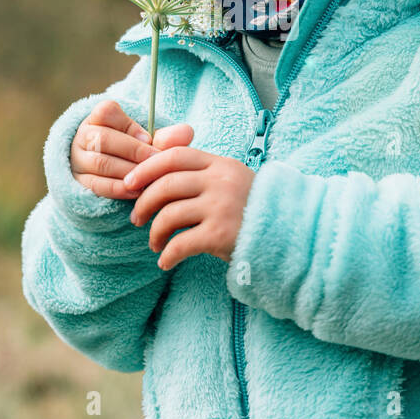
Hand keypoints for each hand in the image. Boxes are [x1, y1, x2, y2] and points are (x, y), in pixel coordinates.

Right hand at [69, 100, 194, 199]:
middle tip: (156, 161)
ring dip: (128, 171)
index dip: (129, 126)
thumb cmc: (137, 150)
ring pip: (100, 163)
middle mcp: (84, 134)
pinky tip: (138, 192)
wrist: (116, 172)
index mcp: (99, 116)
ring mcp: (78, 158)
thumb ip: (167, 136)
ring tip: (150, 178)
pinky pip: (97, 185)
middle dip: (134, 151)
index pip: (107, 112)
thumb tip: (187, 132)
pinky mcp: (78, 181)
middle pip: (103, 139)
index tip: (148, 138)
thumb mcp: (151, 140)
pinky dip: (119, 189)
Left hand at [124, 129, 255, 270]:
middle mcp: (220, 182)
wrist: (289, 236)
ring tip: (154, 244)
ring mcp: (221, 207)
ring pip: (169, 214)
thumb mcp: (232, 180)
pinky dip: (167, 255)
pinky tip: (165, 262)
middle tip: (136, 218)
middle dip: (143, 202)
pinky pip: (180, 244)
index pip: (174, 156)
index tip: (129, 183)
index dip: (146, 168)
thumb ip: (203, 173)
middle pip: (166, 184)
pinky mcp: (221, 235)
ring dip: (154, 232)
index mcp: (220, 165)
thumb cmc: (253, 210)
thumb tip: (158, 172)